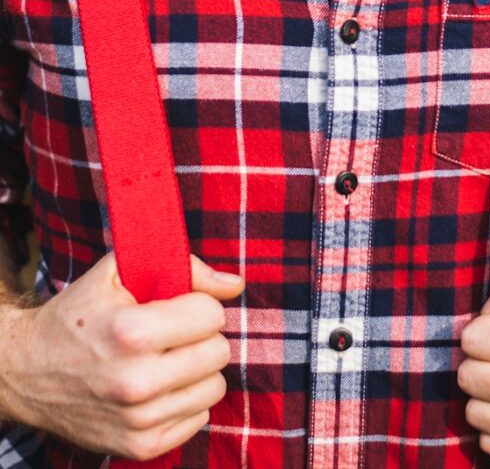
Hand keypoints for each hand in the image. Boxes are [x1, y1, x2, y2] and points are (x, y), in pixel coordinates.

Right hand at [1, 252, 243, 461]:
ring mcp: (138, 420)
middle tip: (173, 333)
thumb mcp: (119, 272)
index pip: (212, 314)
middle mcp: (135, 381)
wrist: (28, 371)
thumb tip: (235, 284)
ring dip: (197, 369)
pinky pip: (199, 418)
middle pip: (218, 351)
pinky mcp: (139, 447)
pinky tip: (159, 386)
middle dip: (202, 336)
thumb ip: (185, 268)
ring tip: (167, 358)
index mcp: (131, 332)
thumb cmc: (79, 314)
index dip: (199, 304)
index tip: (179, 305)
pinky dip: (186, 399)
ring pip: (215, 386)